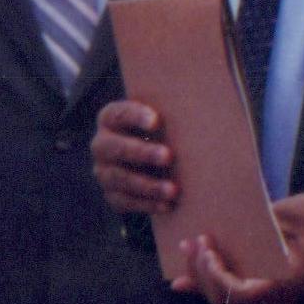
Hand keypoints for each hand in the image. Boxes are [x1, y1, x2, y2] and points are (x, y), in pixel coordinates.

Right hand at [92, 100, 177, 215]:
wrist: (152, 162)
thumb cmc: (162, 131)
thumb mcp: (161, 118)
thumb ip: (172, 112)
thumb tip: (201, 98)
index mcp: (110, 119)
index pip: (118, 114)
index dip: (134, 116)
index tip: (156, 121)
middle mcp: (102, 145)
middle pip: (114, 147)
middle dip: (141, 152)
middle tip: (168, 156)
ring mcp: (104, 171)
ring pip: (119, 178)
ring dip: (147, 185)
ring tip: (173, 190)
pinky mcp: (112, 195)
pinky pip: (125, 202)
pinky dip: (147, 205)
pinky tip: (167, 205)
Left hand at [170, 191, 303, 303]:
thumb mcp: (295, 214)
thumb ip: (262, 223)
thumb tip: (225, 223)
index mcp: (286, 283)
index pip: (240, 296)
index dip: (216, 278)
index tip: (208, 250)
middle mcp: (278, 295)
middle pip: (227, 300)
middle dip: (202, 274)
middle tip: (191, 242)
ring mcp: (273, 291)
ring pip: (228, 297)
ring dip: (202, 276)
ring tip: (186, 248)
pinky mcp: (269, 281)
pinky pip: (236, 286)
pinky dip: (212, 277)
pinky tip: (194, 265)